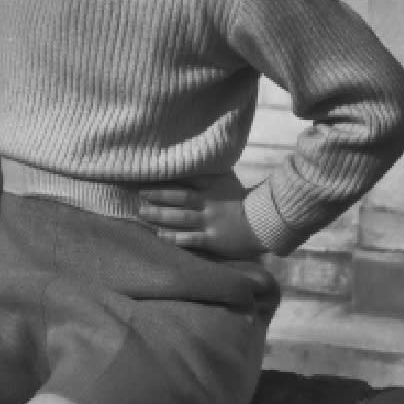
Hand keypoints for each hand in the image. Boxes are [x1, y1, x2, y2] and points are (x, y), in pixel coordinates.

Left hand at [138, 186, 265, 259]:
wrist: (264, 223)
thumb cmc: (241, 200)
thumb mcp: (226, 181)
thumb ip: (206, 175)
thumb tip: (185, 163)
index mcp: (213, 187)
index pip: (187, 180)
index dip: (167, 178)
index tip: (148, 177)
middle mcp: (210, 203)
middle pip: (179, 198)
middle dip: (158, 196)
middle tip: (140, 194)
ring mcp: (211, 222)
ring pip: (181, 218)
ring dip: (160, 215)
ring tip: (143, 213)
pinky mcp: (213, 240)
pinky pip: (191, 239)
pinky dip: (175, 238)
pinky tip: (160, 236)